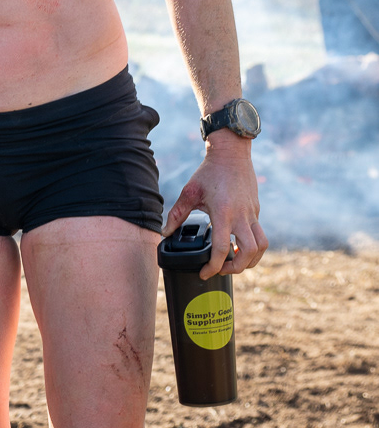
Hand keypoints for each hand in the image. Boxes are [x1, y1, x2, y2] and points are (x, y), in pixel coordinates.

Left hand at [163, 138, 267, 276]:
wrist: (232, 153)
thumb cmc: (209, 172)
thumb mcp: (190, 192)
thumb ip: (176, 214)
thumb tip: (165, 233)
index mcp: (223, 213)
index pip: (222, 249)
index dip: (213, 266)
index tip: (204, 273)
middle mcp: (241, 216)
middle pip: (249, 253)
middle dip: (237, 268)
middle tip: (221, 269)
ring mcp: (252, 214)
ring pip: (262, 246)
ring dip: (251, 260)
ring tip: (234, 261)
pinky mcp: (256, 211)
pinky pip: (259, 234)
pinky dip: (251, 245)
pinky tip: (236, 244)